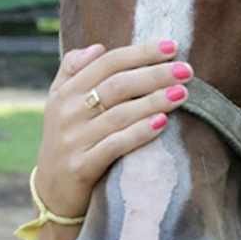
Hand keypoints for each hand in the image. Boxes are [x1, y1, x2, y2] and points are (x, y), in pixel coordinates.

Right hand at [34, 40, 191, 218]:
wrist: (52, 192)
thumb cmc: (69, 138)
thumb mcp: (60, 103)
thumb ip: (74, 70)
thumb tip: (98, 47)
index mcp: (65, 92)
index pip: (108, 63)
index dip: (142, 52)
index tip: (173, 47)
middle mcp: (67, 113)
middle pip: (117, 85)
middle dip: (155, 74)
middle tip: (187, 70)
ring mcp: (73, 141)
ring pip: (120, 114)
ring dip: (154, 101)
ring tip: (183, 93)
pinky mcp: (81, 167)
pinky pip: (115, 145)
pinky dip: (140, 132)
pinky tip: (163, 123)